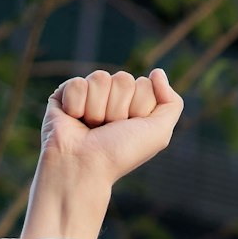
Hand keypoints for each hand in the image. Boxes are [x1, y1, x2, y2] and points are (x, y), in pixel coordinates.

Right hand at [41, 68, 184, 186]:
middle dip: (118, 108)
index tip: (130, 128)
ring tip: (92, 127)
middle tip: (109, 129)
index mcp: (135, 105)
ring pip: (100, 78)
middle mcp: (113, 98)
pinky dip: (77, 105)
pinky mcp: (65, 93)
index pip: (145, 84)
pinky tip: (75, 119)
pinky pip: (77, 83)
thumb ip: (171, 103)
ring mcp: (90, 94)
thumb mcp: (158, 133)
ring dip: (98, 109)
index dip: (139, 107)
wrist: (84, 165)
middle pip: (123, 79)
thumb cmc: (120, 153)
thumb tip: (157, 72)